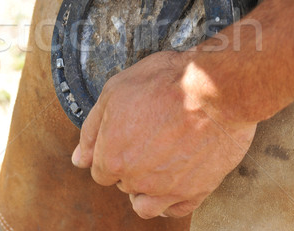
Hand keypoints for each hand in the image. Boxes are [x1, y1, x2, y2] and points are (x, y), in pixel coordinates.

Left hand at [72, 51, 256, 218]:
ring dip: (145, 190)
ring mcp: (166, 189)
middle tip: (149, 139)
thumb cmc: (166, 82)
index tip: (126, 138)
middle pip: (123, 184)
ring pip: (145, 205)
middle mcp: (136, 178)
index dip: (111, 152)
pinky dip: (170, 201)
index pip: (100, 171)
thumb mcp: (116, 90)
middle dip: (130, 165)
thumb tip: (79, 159)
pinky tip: (173, 183)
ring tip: (157, 166)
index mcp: (113, 156)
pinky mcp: (195, 191)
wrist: (214, 89)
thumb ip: (92, 129)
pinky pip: (175, 210)